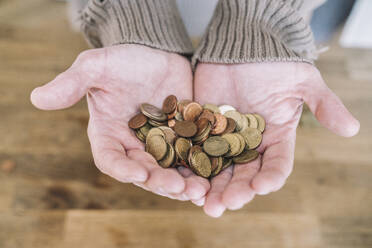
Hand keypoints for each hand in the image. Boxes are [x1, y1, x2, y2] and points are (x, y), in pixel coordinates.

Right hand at [31, 44, 208, 201]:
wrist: (156, 52)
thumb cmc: (123, 58)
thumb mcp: (96, 66)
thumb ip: (71, 83)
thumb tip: (36, 98)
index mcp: (108, 134)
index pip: (109, 159)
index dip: (121, 169)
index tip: (137, 173)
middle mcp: (133, 145)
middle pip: (143, 171)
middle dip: (159, 182)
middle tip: (176, 188)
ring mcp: (159, 144)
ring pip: (169, 170)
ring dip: (182, 183)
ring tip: (198, 190)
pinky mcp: (182, 138)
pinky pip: (190, 157)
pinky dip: (199, 168)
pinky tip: (212, 175)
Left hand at [194, 62, 359, 216]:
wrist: (242, 47)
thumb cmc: (274, 63)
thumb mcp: (302, 81)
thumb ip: (324, 104)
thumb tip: (353, 129)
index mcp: (275, 138)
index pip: (276, 165)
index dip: (270, 177)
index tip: (261, 186)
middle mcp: (249, 144)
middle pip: (244, 174)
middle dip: (235, 191)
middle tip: (223, 205)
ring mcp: (223, 139)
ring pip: (217, 169)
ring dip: (210, 187)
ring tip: (202, 203)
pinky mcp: (200, 130)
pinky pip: (194, 151)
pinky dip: (189, 166)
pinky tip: (183, 179)